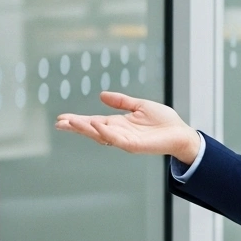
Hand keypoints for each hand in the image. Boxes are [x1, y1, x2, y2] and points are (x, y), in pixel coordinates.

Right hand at [56, 91, 202, 161]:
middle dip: (76, 127)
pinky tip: (96, 125)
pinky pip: (116, 139)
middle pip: (92, 130)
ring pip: (100, 135)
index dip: (78, 120)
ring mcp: (125, 140)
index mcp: (118, 123)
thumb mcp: (140, 105)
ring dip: (85, 129)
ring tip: (71, 123)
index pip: (93, 121)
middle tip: (59, 123)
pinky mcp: (134, 145)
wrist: (181, 133)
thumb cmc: (164, 121)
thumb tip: (102, 95)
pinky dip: (106, 132)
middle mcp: (118, 133)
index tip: (62, 118)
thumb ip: (122, 101)